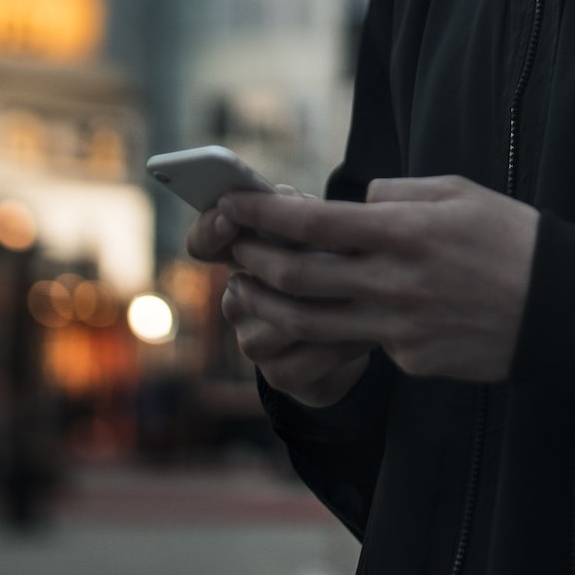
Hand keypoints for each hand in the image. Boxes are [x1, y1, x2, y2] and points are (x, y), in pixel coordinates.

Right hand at [185, 186, 372, 408]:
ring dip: (331, 305)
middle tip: (343, 256)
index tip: (230, 218)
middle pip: (254, 280)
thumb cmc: (335, 267)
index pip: (203, 242)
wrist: (354, 336)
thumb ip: (299, 213)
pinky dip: (345, 341)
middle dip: (301, 265)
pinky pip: (309, 356)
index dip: (210, 230)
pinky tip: (371, 331)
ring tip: (367, 293)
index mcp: (239, 257)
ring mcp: (253, 341)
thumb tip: (287, 200)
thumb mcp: (321, 233)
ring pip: (285, 319)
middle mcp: (237, 301)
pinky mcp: (279, 374)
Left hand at [219, 175, 538, 383]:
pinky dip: (340, 328)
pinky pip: (362, 343)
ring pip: (311, 323)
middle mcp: (395, 283)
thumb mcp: (459, 193)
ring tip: (249, 291)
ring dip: (269, 306)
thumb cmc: (512, 239)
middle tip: (232, 248)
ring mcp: (400, 329)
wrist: (563, 307)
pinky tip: (336, 315)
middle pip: (298, 277)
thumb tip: (357, 204)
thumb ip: (399, 195)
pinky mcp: (411, 361)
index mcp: (406, 233)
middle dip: (253, 260)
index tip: (231, 204)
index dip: (263, 215)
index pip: (313, 224)